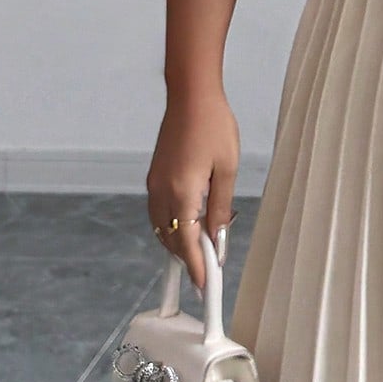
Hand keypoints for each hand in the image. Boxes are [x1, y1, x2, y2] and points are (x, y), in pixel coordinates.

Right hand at [146, 94, 240, 293]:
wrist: (191, 96)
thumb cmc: (214, 126)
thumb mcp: (228, 169)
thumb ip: (220, 207)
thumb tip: (217, 238)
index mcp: (181, 192)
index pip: (186, 242)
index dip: (195, 267)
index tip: (205, 285)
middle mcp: (161, 192)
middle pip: (170, 239)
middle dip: (187, 258)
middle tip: (208, 270)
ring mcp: (154, 184)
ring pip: (161, 228)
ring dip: (178, 243)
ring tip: (201, 251)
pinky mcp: (153, 176)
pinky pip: (158, 212)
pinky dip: (171, 226)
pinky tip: (188, 225)